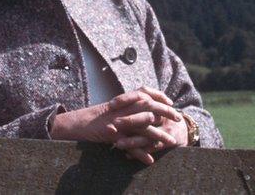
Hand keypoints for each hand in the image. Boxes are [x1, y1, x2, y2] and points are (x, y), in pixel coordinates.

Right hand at [50, 86, 180, 164]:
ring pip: (144, 128)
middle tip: (178, 118)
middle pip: (150, 107)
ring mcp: (119, 121)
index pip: (145, 92)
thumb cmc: (94, 118)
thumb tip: (139, 110)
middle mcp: (123, 108)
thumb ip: (125, 108)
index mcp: (123, 101)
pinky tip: (150, 160)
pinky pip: (131, 145)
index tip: (170, 102)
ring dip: (159, 136)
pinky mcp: (114, 134)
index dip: (159, 96)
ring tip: (171, 143)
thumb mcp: (112, 110)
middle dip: (166, 112)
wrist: (76, 123)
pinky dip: (141, 153)